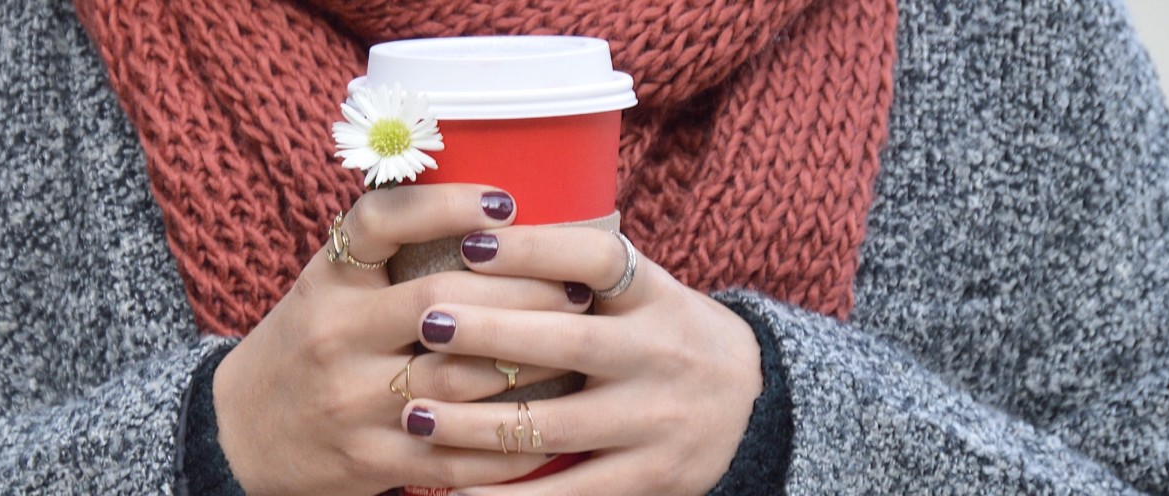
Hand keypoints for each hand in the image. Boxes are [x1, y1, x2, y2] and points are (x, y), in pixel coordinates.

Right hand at [213, 185, 591, 494]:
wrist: (238, 434)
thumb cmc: (304, 347)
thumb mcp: (326, 286)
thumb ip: (387, 253)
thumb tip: (490, 208)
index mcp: (327, 281)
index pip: (380, 222)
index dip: (445, 205)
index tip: (505, 201)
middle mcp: (335, 336)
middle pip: (442, 302)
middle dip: (524, 293)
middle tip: (578, 286)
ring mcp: (352, 402)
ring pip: (462, 378)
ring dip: (532, 362)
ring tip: (580, 345)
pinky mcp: (371, 460)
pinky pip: (459, 452)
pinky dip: (511, 439)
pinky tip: (551, 420)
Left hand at [400, 226, 764, 494]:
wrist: (753, 404)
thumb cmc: (664, 334)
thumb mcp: (644, 290)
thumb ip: (582, 271)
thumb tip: (472, 230)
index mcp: (656, 295)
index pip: (598, 259)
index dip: (535, 248)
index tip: (468, 241)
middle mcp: (662, 354)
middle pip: (569, 342)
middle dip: (490, 333)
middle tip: (425, 321)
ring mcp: (658, 422)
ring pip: (556, 424)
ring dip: (477, 423)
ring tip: (415, 415)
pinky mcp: (651, 479)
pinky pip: (571, 492)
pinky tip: (455, 490)